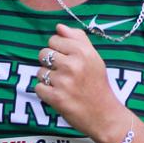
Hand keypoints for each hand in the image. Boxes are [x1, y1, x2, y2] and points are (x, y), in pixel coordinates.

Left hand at [35, 25, 129, 142]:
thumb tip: (59, 27)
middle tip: (64, 74)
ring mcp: (63, 82)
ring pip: (40, 71)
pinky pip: (38, 88)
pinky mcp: (56, 98)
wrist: (104, 115)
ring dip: (48, 79)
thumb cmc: (98, 85)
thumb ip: (78, 39)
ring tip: (63, 86)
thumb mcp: (94, 58)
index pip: (54, 39)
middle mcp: (73, 64)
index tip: (67, 59)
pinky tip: (58, 95)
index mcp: (83, 52)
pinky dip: (46, 93)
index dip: (58, 49)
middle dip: (50, 63)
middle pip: (43, 53)